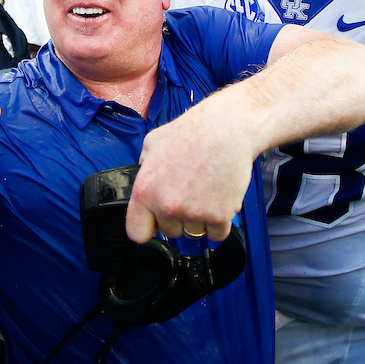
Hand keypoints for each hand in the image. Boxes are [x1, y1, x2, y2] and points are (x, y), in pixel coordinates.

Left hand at [125, 104, 257, 243]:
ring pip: (194, 233)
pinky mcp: (219, 216)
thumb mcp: (152, 143)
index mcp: (144, 191)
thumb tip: (145, 183)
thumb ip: (144, 168)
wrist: (227, 129)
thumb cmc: (191, 132)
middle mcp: (166, 206)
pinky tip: (219, 200)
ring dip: (200, 220)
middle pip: (171, 232)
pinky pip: (217, 234)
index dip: (148, 227)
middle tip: (190, 193)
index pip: (137, 232)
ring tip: (205, 192)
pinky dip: (220, 223)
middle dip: (179, 217)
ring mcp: (193, 213)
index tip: (157, 221)